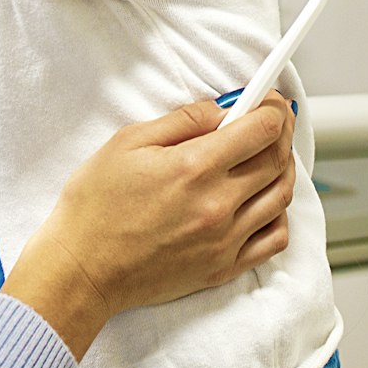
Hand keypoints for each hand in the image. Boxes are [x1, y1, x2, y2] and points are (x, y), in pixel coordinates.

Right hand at [1, 94, 294, 359]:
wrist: (83, 267)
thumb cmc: (95, 204)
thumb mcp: (126, 143)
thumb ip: (180, 121)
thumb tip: (220, 110)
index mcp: (193, 167)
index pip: (260, 130)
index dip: (272, 108)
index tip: (270, 101)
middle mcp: (218, 203)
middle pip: (277, 159)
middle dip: (280, 133)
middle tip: (271, 121)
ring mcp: (226, 239)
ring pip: (281, 196)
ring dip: (284, 169)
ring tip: (268, 156)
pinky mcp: (224, 266)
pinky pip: (274, 238)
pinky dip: (279, 213)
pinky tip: (262, 201)